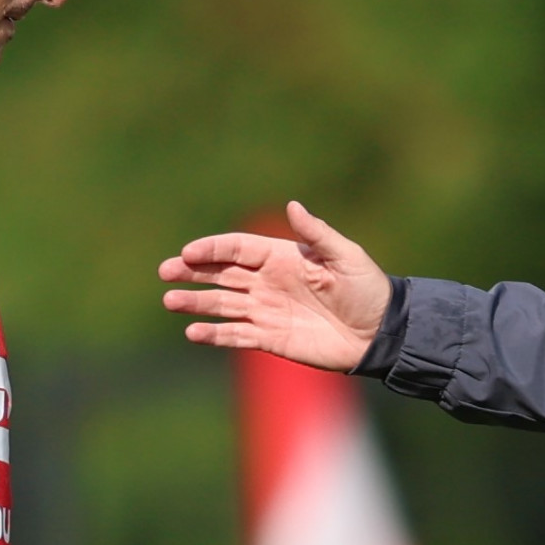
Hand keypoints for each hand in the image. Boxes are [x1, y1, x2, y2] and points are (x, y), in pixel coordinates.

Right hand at [158, 202, 390, 368]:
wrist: (379, 333)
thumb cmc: (367, 289)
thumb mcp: (345, 256)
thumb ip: (317, 234)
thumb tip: (293, 206)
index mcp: (281, 256)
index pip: (237, 248)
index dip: (212, 249)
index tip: (188, 253)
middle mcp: (267, 282)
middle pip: (220, 274)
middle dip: (191, 272)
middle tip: (165, 272)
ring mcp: (265, 310)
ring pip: (222, 305)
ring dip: (196, 303)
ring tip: (171, 301)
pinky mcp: (270, 338)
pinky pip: (236, 335)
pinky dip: (215, 335)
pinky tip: (193, 333)